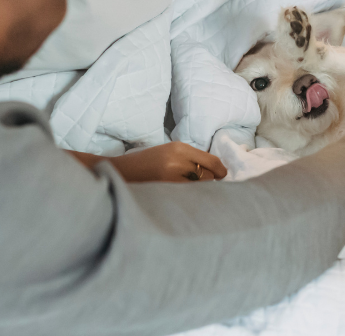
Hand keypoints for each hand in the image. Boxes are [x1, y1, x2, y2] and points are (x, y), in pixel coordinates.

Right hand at [68, 142, 227, 182]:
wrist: (121, 172)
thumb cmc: (147, 161)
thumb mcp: (169, 151)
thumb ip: (190, 157)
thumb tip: (217, 171)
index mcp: (178, 148)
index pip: (210, 161)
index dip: (220, 170)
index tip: (223, 175)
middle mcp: (176, 161)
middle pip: (207, 176)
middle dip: (207, 180)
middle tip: (200, 184)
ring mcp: (170, 177)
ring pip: (198, 187)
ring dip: (199, 190)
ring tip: (189, 190)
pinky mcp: (165, 190)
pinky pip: (188, 196)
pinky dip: (190, 197)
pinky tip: (183, 197)